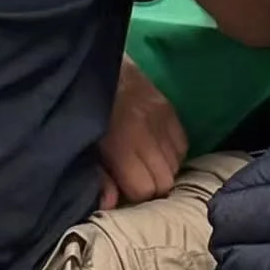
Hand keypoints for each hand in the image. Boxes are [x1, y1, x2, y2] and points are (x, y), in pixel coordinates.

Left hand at [97, 58, 186, 210]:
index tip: (125, 189)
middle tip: (137, 179)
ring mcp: (162, 118)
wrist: (97, 65)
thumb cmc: (86, 110)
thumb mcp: (85, 146)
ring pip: (177, 163)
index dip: (135, 196)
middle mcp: (147, 133)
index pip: (145, 188)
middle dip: (152, 187)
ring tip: (147, 163)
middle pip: (165, 180)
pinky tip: (158, 148)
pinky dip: (173, 152)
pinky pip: (184, 143)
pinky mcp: (170, 107)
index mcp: (122, 145)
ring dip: (163, 169)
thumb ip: (99, 176)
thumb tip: (110, 205)